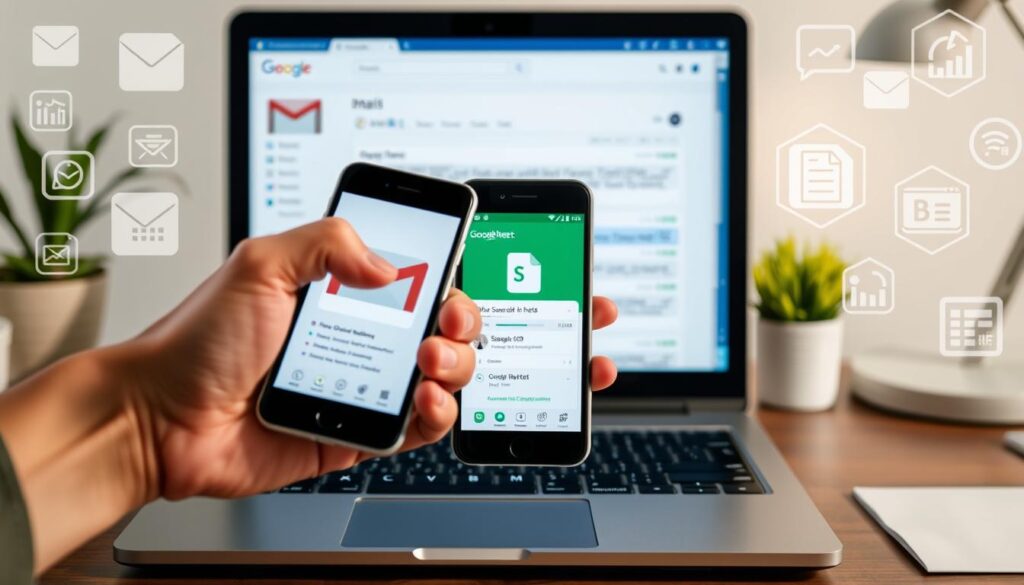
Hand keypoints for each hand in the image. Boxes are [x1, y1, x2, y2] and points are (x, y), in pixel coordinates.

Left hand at [125, 218, 617, 500]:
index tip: (465, 273)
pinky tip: (425, 402)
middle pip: (444, 326)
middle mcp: (361, 335)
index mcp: (341, 289)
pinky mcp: (359, 433)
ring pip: (443, 375)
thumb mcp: (260, 263)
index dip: (453, 273)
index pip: (417, 275)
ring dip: (457, 365)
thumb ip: (327, 240)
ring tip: (430, 362)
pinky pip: (417, 427)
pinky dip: (437, 415)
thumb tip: (390, 261)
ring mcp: (364, 384)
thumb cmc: (198, 341)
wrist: (162, 419)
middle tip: (445, 321)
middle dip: (465, 320)